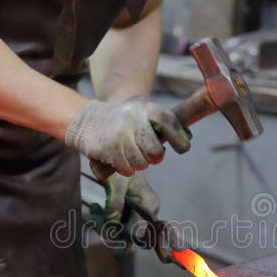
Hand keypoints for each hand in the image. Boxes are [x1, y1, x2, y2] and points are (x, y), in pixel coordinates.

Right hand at [65, 96, 190, 177]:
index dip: (179, 139)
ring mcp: (118, 134)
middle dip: (156, 156)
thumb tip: (186, 138)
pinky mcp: (107, 149)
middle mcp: (132, 118)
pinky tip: (121, 157)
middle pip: (155, 151)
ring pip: (141, 164)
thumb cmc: (127, 119)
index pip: (167, 122)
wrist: (89, 120)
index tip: (182, 148)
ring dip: (140, 164)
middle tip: (151, 155)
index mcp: (146, 107)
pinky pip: (127, 169)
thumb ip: (165, 122)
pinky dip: (127, 168)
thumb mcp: (145, 110)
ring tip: (133, 154)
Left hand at [85, 173, 159, 255]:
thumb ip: (115, 204)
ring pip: (119, 229)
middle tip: (94, 221)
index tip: (106, 236)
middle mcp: (146, 212)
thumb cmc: (119, 166)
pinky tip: (95, 208)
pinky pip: (114, 221)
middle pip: (128, 234)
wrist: (114, 153)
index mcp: (149, 206)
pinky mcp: (126, 210)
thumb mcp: (117, 184)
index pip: (140, 233)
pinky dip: (103, 218)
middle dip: (109, 230)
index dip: (124, 238)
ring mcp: (136, 211)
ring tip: (93, 210)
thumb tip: (112, 224)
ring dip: (103, 223)